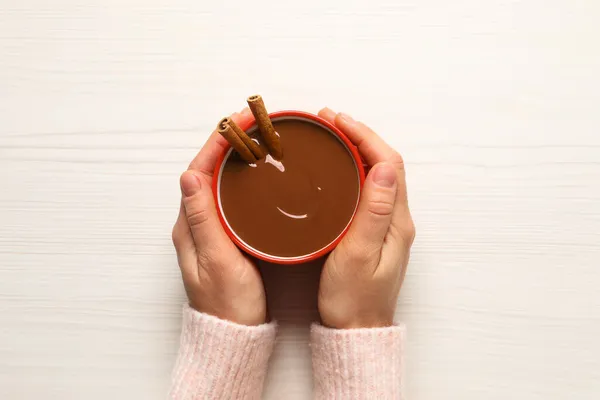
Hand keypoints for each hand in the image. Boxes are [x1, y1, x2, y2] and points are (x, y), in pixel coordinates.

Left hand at [171, 108, 266, 325]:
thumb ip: (203, 219)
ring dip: (235, 158)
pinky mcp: (224, 238)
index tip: (239, 122)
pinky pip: (229, 199)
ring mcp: (209, 230)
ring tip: (257, 139)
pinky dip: (242, 179)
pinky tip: (258, 176)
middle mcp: (195, 223)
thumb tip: (189, 174)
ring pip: (219, 183)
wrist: (233, 334)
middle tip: (253, 123)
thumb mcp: (217, 260)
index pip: (199, 171)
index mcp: (189, 225)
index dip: (218, 143)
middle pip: (208, 171)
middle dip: (228, 143)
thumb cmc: (228, 303)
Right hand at [316, 108, 415, 328]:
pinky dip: (352, 170)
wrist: (356, 330)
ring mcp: (386, 225)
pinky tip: (335, 169)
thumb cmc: (353, 299)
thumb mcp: (358, 255)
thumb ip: (372, 211)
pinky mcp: (374, 232)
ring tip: (330, 136)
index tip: (337, 121)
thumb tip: (384, 167)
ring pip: (376, 175)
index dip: (364, 136)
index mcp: (395, 221)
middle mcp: (396, 219)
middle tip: (329, 122)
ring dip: (357, 150)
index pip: (388, 163)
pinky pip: (368, 190)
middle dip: (359, 136)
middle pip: (385, 164)